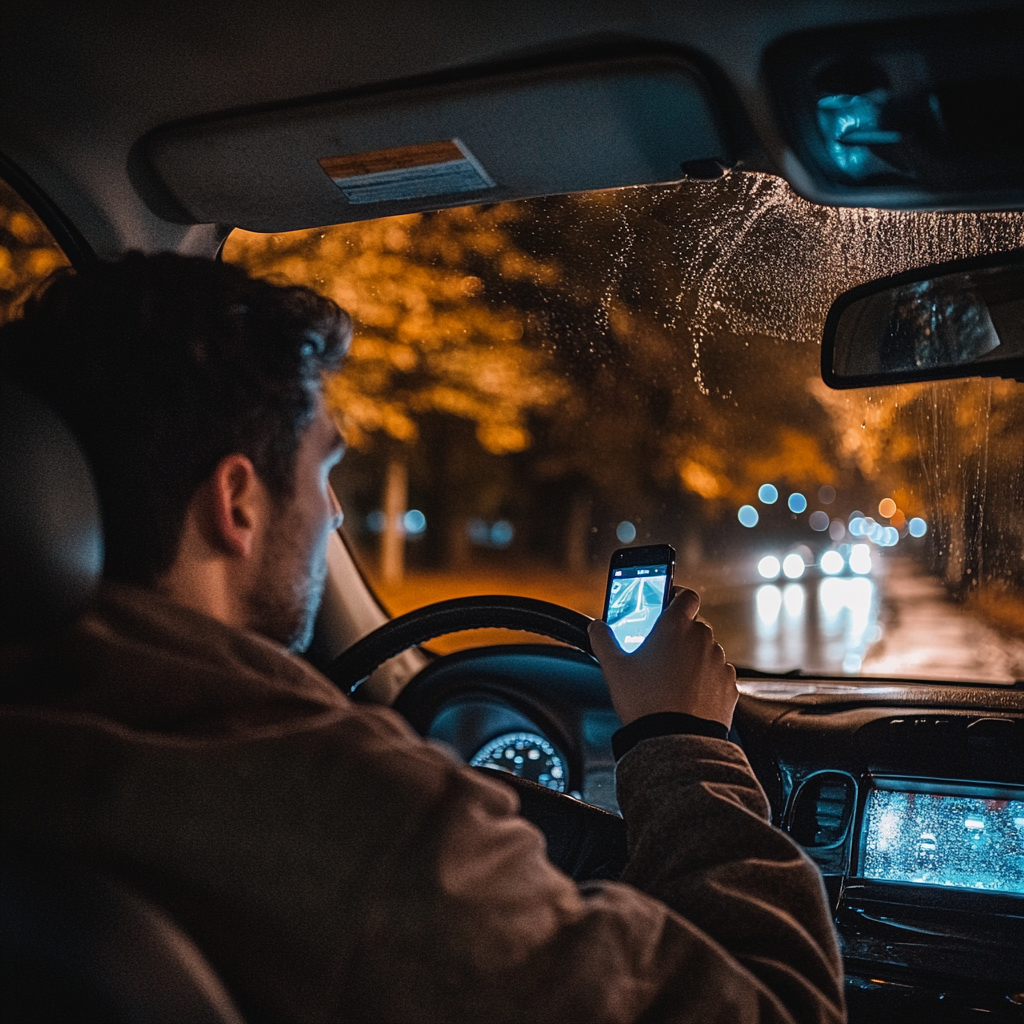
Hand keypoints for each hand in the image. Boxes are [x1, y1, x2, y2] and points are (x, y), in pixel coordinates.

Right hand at [588, 586, 736, 728]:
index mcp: (674, 626)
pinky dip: (706, 681)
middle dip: (679, 635)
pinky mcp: (730, 686)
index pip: (686, 595)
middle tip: (659, 653)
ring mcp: (719, 663)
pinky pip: (718, 675)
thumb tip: (597, 627)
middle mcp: (702, 639)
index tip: (666, 605)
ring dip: (693, 658)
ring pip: (707, 651)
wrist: (674, 742)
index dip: (676, 596)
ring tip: (673, 680)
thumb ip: (603, 639)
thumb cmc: (645, 703)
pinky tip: (688, 695)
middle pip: (694, 626)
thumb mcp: (614, 668)